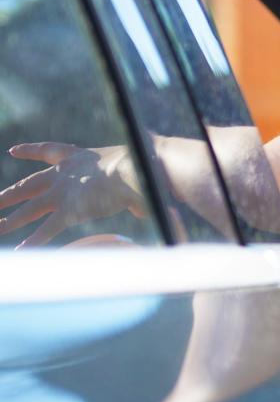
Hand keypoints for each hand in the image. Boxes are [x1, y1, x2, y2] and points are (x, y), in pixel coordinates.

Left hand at [0, 142, 144, 247]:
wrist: (135, 169)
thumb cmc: (142, 165)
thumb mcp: (134, 171)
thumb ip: (131, 195)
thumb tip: (140, 210)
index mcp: (79, 157)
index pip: (48, 150)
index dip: (30, 151)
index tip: (13, 151)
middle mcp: (64, 175)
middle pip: (27, 186)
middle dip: (7, 196)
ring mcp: (63, 193)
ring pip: (29, 210)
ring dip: (9, 221)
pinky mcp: (69, 211)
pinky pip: (47, 229)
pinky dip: (34, 241)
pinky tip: (21, 251)